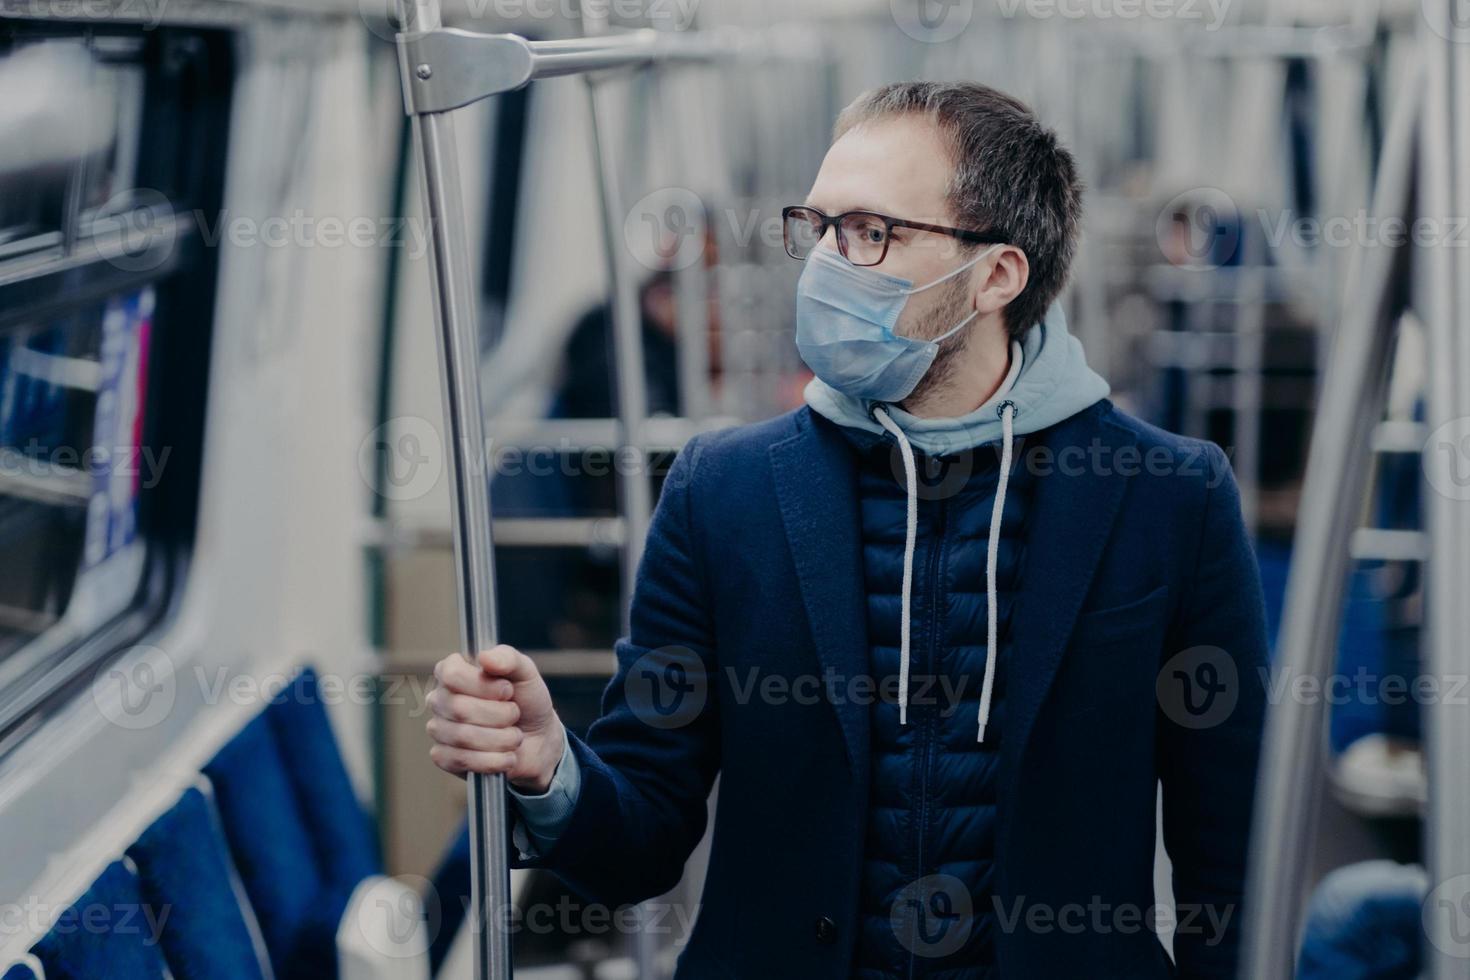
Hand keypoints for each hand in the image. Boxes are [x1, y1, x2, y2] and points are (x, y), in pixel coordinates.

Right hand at [427, 644, 565, 792]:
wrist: (538, 739)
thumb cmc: (527, 701)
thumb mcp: (525, 673)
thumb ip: (508, 658)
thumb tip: (484, 657)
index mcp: (453, 672)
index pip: (451, 674)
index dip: (483, 685)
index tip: (507, 690)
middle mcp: (440, 699)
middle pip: (459, 708)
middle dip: (499, 715)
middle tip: (515, 715)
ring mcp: (439, 729)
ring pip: (462, 737)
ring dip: (500, 739)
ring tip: (515, 736)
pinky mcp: (444, 757)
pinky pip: (460, 760)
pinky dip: (492, 761)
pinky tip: (507, 757)